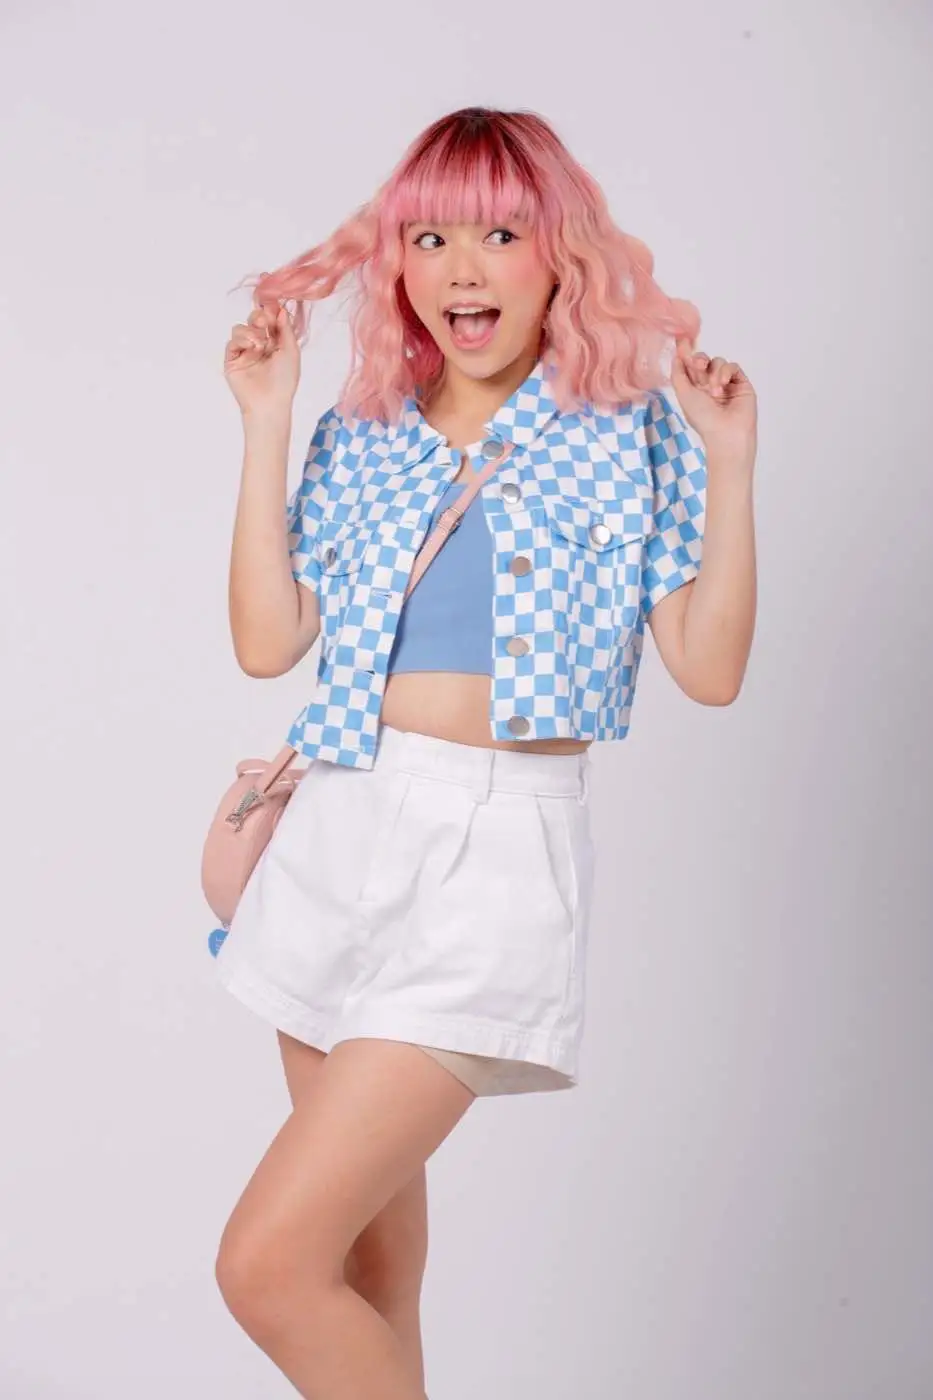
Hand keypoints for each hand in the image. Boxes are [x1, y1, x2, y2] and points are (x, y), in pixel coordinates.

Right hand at [223, 295, 300, 417]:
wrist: (270, 402)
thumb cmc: (284, 380)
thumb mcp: (291, 350)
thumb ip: (285, 328)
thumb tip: (281, 307)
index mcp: (276, 342)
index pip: (270, 317)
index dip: (269, 301)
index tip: (268, 280)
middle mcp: (260, 344)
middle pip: (255, 318)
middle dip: (260, 315)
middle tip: (265, 320)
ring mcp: (244, 351)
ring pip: (242, 327)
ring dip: (252, 330)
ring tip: (261, 344)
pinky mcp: (232, 358)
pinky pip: (233, 339)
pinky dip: (243, 339)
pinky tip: (253, 348)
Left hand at [671, 338, 756, 462]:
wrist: (726, 432)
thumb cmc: (703, 418)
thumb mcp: (683, 394)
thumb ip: (678, 374)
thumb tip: (676, 356)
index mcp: (693, 388)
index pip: (689, 365)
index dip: (685, 352)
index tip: (681, 339)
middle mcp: (709, 384)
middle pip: (703, 360)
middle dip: (699, 360)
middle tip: (698, 366)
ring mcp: (725, 383)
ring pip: (718, 362)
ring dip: (714, 374)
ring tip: (714, 392)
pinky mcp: (740, 382)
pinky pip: (732, 366)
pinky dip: (726, 372)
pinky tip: (723, 385)